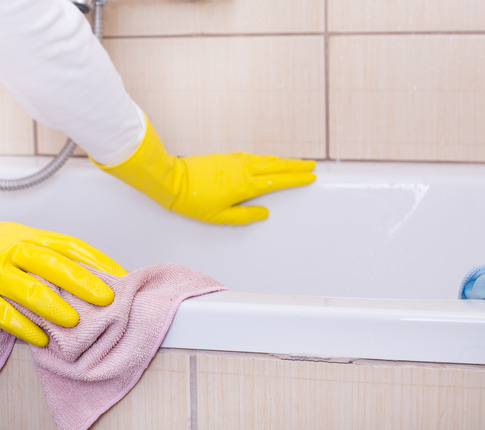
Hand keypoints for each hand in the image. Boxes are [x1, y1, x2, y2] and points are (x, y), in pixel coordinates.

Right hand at [0, 141, 123, 346]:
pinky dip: (20, 324)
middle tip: (107, 298)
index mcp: (22, 234)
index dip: (95, 259)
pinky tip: (36, 337)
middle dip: (83, 281)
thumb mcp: (3, 237)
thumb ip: (33, 252)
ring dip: (54, 305)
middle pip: (54, 263)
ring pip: (29, 286)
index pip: (67, 244)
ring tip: (75, 321)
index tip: (118, 274)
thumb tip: (67, 273)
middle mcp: (10, 247)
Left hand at [170, 152, 314, 224]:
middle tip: (311, 166)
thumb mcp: (219, 218)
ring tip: (296, 162)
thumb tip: (264, 213)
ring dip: (282, 161)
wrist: (174, 181)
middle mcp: (242, 170)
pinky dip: (265, 158)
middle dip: (295, 166)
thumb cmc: (194, 202)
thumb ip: (244, 216)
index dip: (295, 179)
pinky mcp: (226, 157)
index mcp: (244, 186)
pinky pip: (252, 157)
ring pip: (264, 160)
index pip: (277, 181)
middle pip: (276, 166)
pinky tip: (269, 160)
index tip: (310, 177)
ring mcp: (234, 162)